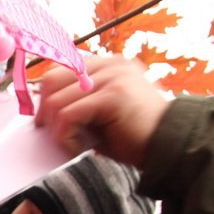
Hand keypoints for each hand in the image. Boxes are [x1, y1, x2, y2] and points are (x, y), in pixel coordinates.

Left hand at [34, 55, 168, 168]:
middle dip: (45, 111)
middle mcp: (110, 65)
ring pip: (56, 101)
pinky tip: (78, 149)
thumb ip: (79, 104)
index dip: (45, 95)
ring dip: (57, 130)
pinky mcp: (112, 95)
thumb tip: (43, 112)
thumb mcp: (102, 114)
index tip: (45, 120)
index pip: (60, 68)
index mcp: (109, 64)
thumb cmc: (135, 137)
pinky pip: (68, 116)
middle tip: (53, 134)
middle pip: (52, 79)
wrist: (170, 147)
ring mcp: (112, 77)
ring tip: (72, 145)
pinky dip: (65, 138)